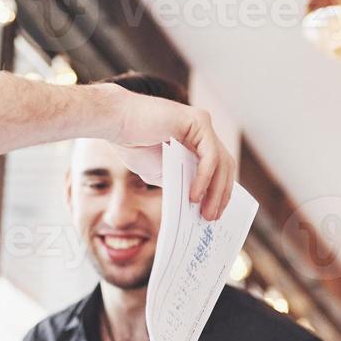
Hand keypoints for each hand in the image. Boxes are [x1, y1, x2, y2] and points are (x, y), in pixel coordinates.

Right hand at [106, 87, 236, 219]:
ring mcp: (203, 124)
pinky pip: (210, 156)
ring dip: (216, 191)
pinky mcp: (199, 122)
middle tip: (211, 218)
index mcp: (196, 140)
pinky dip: (205, 178)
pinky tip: (194, 196)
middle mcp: (203, 130)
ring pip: (222, 163)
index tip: (215, 213)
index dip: (220, 191)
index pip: (218, 167)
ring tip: (205, 213)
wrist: (115, 123)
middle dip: (221, 194)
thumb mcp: (159, 172)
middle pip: (225, 166)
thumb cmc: (132, 143)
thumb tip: (192, 205)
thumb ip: (178, 183)